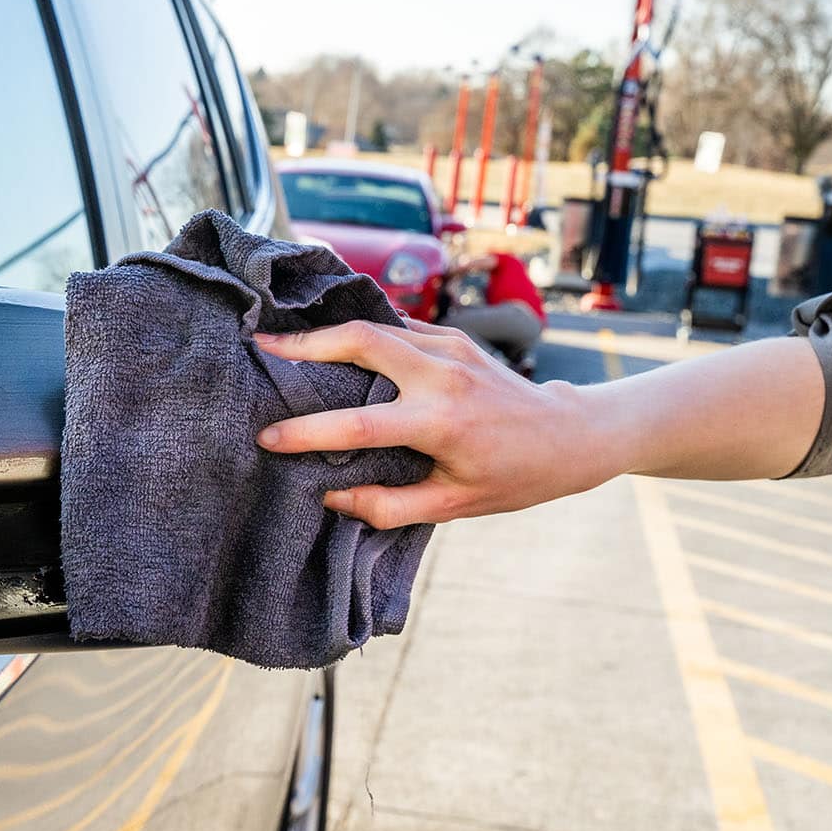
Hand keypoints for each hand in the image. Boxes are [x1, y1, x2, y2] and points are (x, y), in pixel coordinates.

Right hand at [254, 320, 615, 528]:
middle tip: (261, 346)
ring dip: (327, 330)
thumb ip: (390, 505)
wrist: (570, 434)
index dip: (306, 433)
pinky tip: (332, 339)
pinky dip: (361, 331)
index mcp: (440, 422)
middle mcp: (443, 376)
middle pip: (361, 340)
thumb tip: (331, 496)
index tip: (268, 438)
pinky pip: (397, 326)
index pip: (358, 426)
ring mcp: (450, 348)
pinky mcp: (454, 337)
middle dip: (306, 343)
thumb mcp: (454, 506)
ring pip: (376, 324)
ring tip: (284, 340)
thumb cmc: (514, 478)